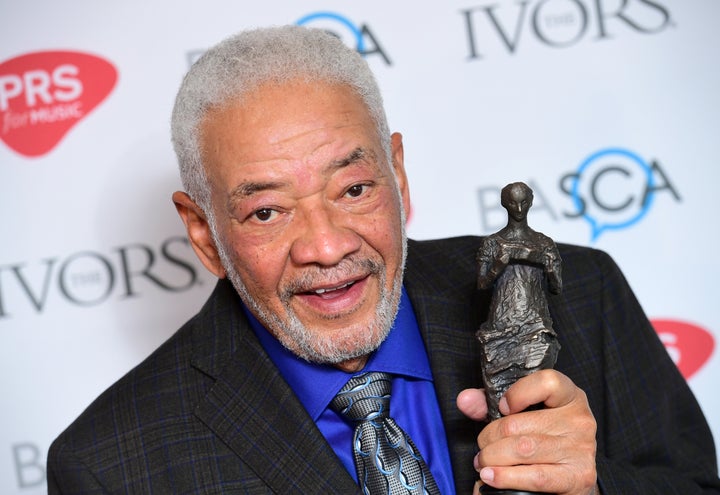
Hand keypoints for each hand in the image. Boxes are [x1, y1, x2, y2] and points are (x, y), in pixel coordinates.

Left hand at [457, 370, 597, 494]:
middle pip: (519, 423)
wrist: (572, 474)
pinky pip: (535, 476)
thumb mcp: (522, 413)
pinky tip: (492, 477)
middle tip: (482, 447)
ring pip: (522, 449)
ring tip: (484, 463)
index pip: (547, 382)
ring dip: (492, 458)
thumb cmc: (544, 437)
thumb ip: (490, 404)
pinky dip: (506, 477)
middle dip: (489, 438)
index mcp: (569, 396)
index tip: (502, 408)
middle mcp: (579, 420)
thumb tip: (466, 400)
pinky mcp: (578, 477)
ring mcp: (581, 449)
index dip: (518, 394)